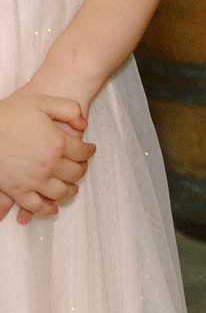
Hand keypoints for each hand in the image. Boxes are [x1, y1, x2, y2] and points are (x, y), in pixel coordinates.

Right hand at [0, 92, 90, 223]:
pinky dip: (47, 210)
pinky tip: (52, 209)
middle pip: (75, 173)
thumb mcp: (43, 102)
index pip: (83, 152)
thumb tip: (84, 125)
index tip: (89, 150)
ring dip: (69, 190)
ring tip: (71, 187)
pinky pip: (36, 206)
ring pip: (60, 192)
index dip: (89, 151)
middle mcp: (49, 164)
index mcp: (58, 142)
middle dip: (81, 170)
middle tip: (80, 167)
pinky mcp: (16, 190)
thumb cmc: (9, 114)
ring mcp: (33, 180)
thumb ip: (69, 110)